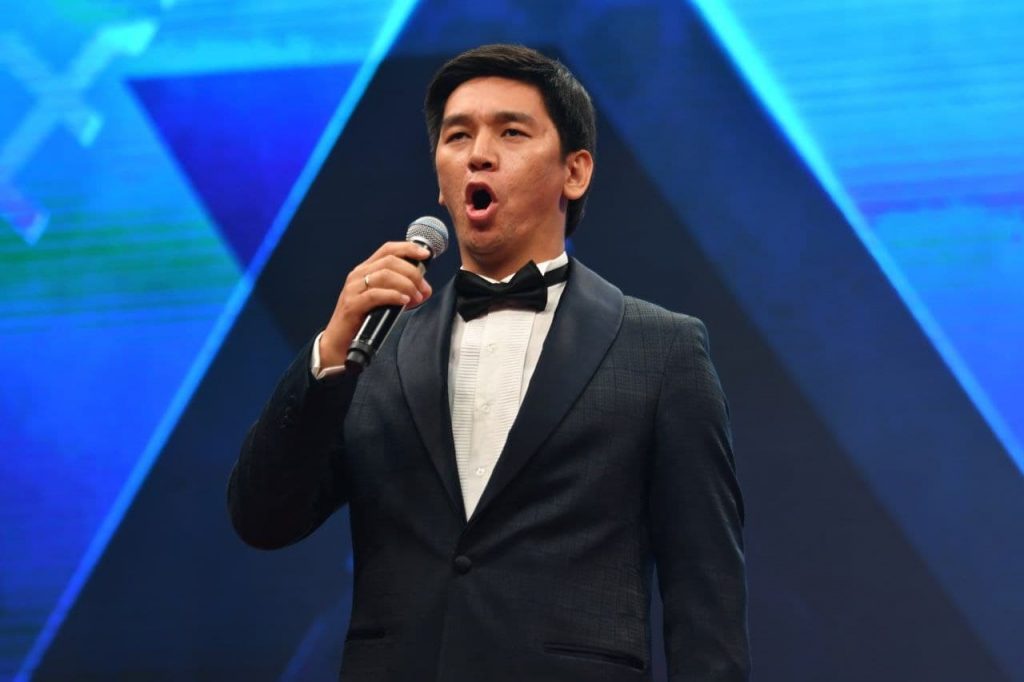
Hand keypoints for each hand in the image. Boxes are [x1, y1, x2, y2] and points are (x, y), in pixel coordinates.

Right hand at [319, 242, 433, 366]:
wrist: (340, 342)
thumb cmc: (363, 320)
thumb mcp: (383, 299)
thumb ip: (401, 289)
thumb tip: (425, 288)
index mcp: (365, 269)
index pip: (388, 249)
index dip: (408, 248)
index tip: (426, 254)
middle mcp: (358, 275)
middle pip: (390, 261)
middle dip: (413, 273)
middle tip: (424, 289)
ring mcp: (353, 289)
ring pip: (385, 275)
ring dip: (407, 285)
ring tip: (416, 298)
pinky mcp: (352, 305)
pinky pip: (376, 295)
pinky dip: (394, 296)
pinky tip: (404, 302)